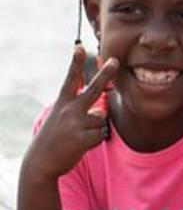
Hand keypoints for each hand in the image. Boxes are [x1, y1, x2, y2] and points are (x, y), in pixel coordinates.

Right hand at [22, 46, 117, 182]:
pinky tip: (80, 145)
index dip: (76, 63)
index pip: (71, 80)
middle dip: (105, 74)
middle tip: (115, 61)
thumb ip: (81, 110)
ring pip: (101, 118)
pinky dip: (95, 140)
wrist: (40, 163)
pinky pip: (101, 134)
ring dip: (95, 128)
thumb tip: (101, 110)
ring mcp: (75, 124)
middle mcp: (69, 110)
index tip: (79, 47)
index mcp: (63, 103)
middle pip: (93, 90)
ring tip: (78, 136)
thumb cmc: (55, 138)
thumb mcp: (61, 118)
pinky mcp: (82, 138)